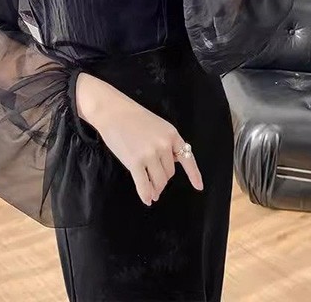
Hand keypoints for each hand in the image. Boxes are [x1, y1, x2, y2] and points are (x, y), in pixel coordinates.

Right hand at [75, 72, 203, 205]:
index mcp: (172, 134)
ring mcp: (150, 154)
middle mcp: (164, 145)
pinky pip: (144, 185)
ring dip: (155, 188)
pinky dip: (146, 195)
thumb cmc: (131, 117)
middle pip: (170, 173)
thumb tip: (168, 169)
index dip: (194, 175)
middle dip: (163, 178)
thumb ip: (166, 144)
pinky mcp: (135, 162)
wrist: (112, 110)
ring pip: (159, 181)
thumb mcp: (157, 126)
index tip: (199, 187)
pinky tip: (147, 199)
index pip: (187, 158)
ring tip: (151, 190)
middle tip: (153, 178)